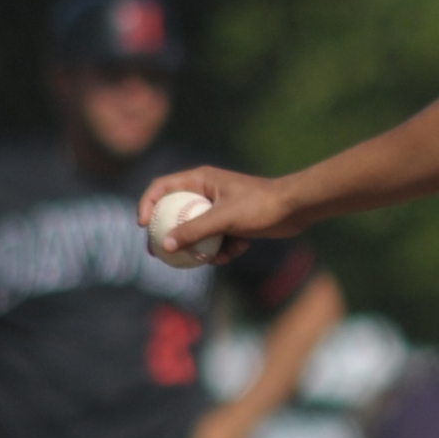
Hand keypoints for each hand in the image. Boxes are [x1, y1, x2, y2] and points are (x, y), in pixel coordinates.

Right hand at [139, 167, 302, 266]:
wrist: (295, 209)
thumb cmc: (259, 206)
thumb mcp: (223, 219)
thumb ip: (194, 231)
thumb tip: (165, 245)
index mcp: (200, 180)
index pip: (162, 187)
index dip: (147, 205)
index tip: (143, 226)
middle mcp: (206, 191)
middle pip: (175, 213)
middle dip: (170, 236)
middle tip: (160, 254)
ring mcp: (219, 207)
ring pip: (197, 231)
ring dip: (204, 248)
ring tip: (216, 258)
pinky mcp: (232, 222)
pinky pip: (217, 239)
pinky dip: (224, 248)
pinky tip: (239, 250)